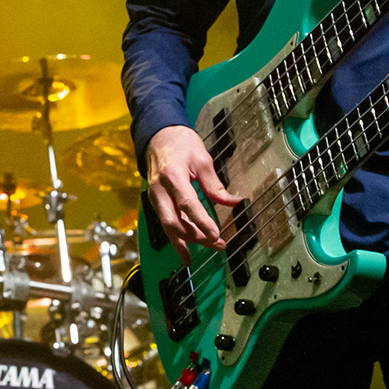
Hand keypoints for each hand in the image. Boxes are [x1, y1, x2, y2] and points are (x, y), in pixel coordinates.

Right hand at [145, 124, 241, 262]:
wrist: (158, 137)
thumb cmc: (181, 144)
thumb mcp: (202, 160)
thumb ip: (215, 185)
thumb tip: (234, 202)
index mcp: (173, 176)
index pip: (187, 204)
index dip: (202, 222)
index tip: (216, 235)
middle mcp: (160, 190)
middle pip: (174, 222)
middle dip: (196, 237)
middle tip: (217, 244)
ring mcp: (155, 197)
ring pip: (168, 227)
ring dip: (187, 242)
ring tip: (208, 249)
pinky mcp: (155, 202)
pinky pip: (166, 223)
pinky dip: (177, 239)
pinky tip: (187, 252)